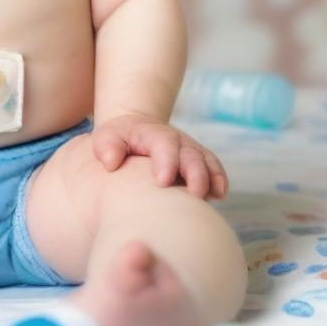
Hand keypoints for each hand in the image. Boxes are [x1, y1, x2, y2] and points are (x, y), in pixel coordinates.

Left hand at [91, 113, 227, 199]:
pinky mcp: (199, 161)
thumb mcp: (107, 137)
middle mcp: (177, 141)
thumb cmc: (118, 139)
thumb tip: (110, 162)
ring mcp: (191, 150)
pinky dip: (219, 180)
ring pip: (207, 161)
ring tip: (214, 196)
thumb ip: (107, 147)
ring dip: (211, 178)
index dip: (167, 162)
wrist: (135, 130)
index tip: (162, 182)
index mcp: (154, 135)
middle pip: (192, 155)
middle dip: (196, 174)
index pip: (164, 144)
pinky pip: (214, 168)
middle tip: (194, 194)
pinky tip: (219, 195)